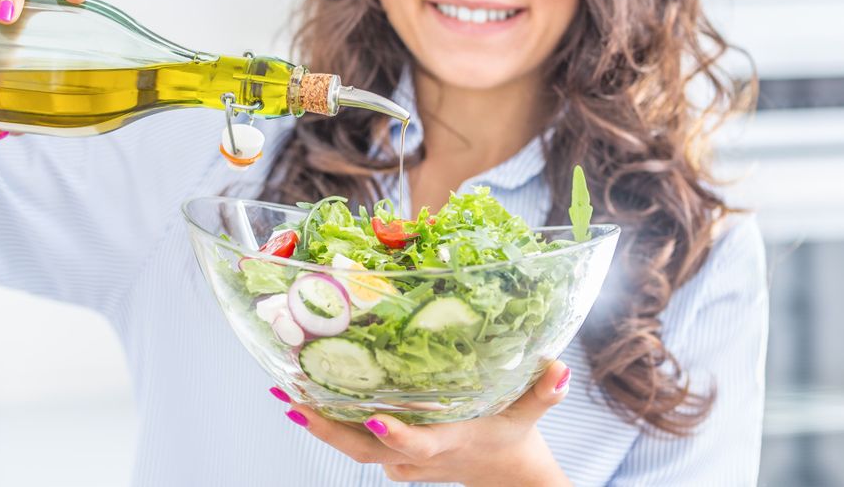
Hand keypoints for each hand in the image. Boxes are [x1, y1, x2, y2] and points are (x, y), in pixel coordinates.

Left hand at [275, 361, 572, 485]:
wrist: (504, 474)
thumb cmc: (514, 437)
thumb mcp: (530, 415)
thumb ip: (543, 393)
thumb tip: (558, 368)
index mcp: (448, 443)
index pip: (420, 446)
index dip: (399, 437)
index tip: (376, 421)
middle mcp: (417, 456)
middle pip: (365, 449)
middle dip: (328, 427)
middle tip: (294, 400)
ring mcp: (400, 459)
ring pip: (352, 445)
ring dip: (318, 421)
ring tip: (285, 393)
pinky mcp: (389, 453)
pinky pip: (353, 438)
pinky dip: (329, 419)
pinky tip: (303, 394)